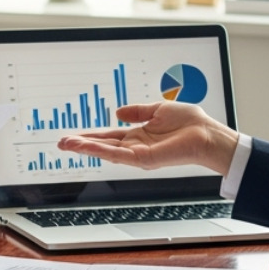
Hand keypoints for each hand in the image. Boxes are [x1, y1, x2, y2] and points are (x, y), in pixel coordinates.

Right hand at [56, 102, 238, 172]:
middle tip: (61, 143)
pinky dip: (101, 151)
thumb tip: (118, 112)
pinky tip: (87, 147)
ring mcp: (138, 155)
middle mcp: (136, 147)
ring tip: (66, 145)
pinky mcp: (144, 159)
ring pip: (106, 151)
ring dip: (85, 147)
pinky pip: (118, 155)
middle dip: (81, 144)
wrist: (207, 134)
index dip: (90, 135)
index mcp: (138, 135)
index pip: (109, 136)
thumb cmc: (190, 123)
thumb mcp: (158, 110)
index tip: (73, 135)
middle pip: (102, 145)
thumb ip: (137, 111)